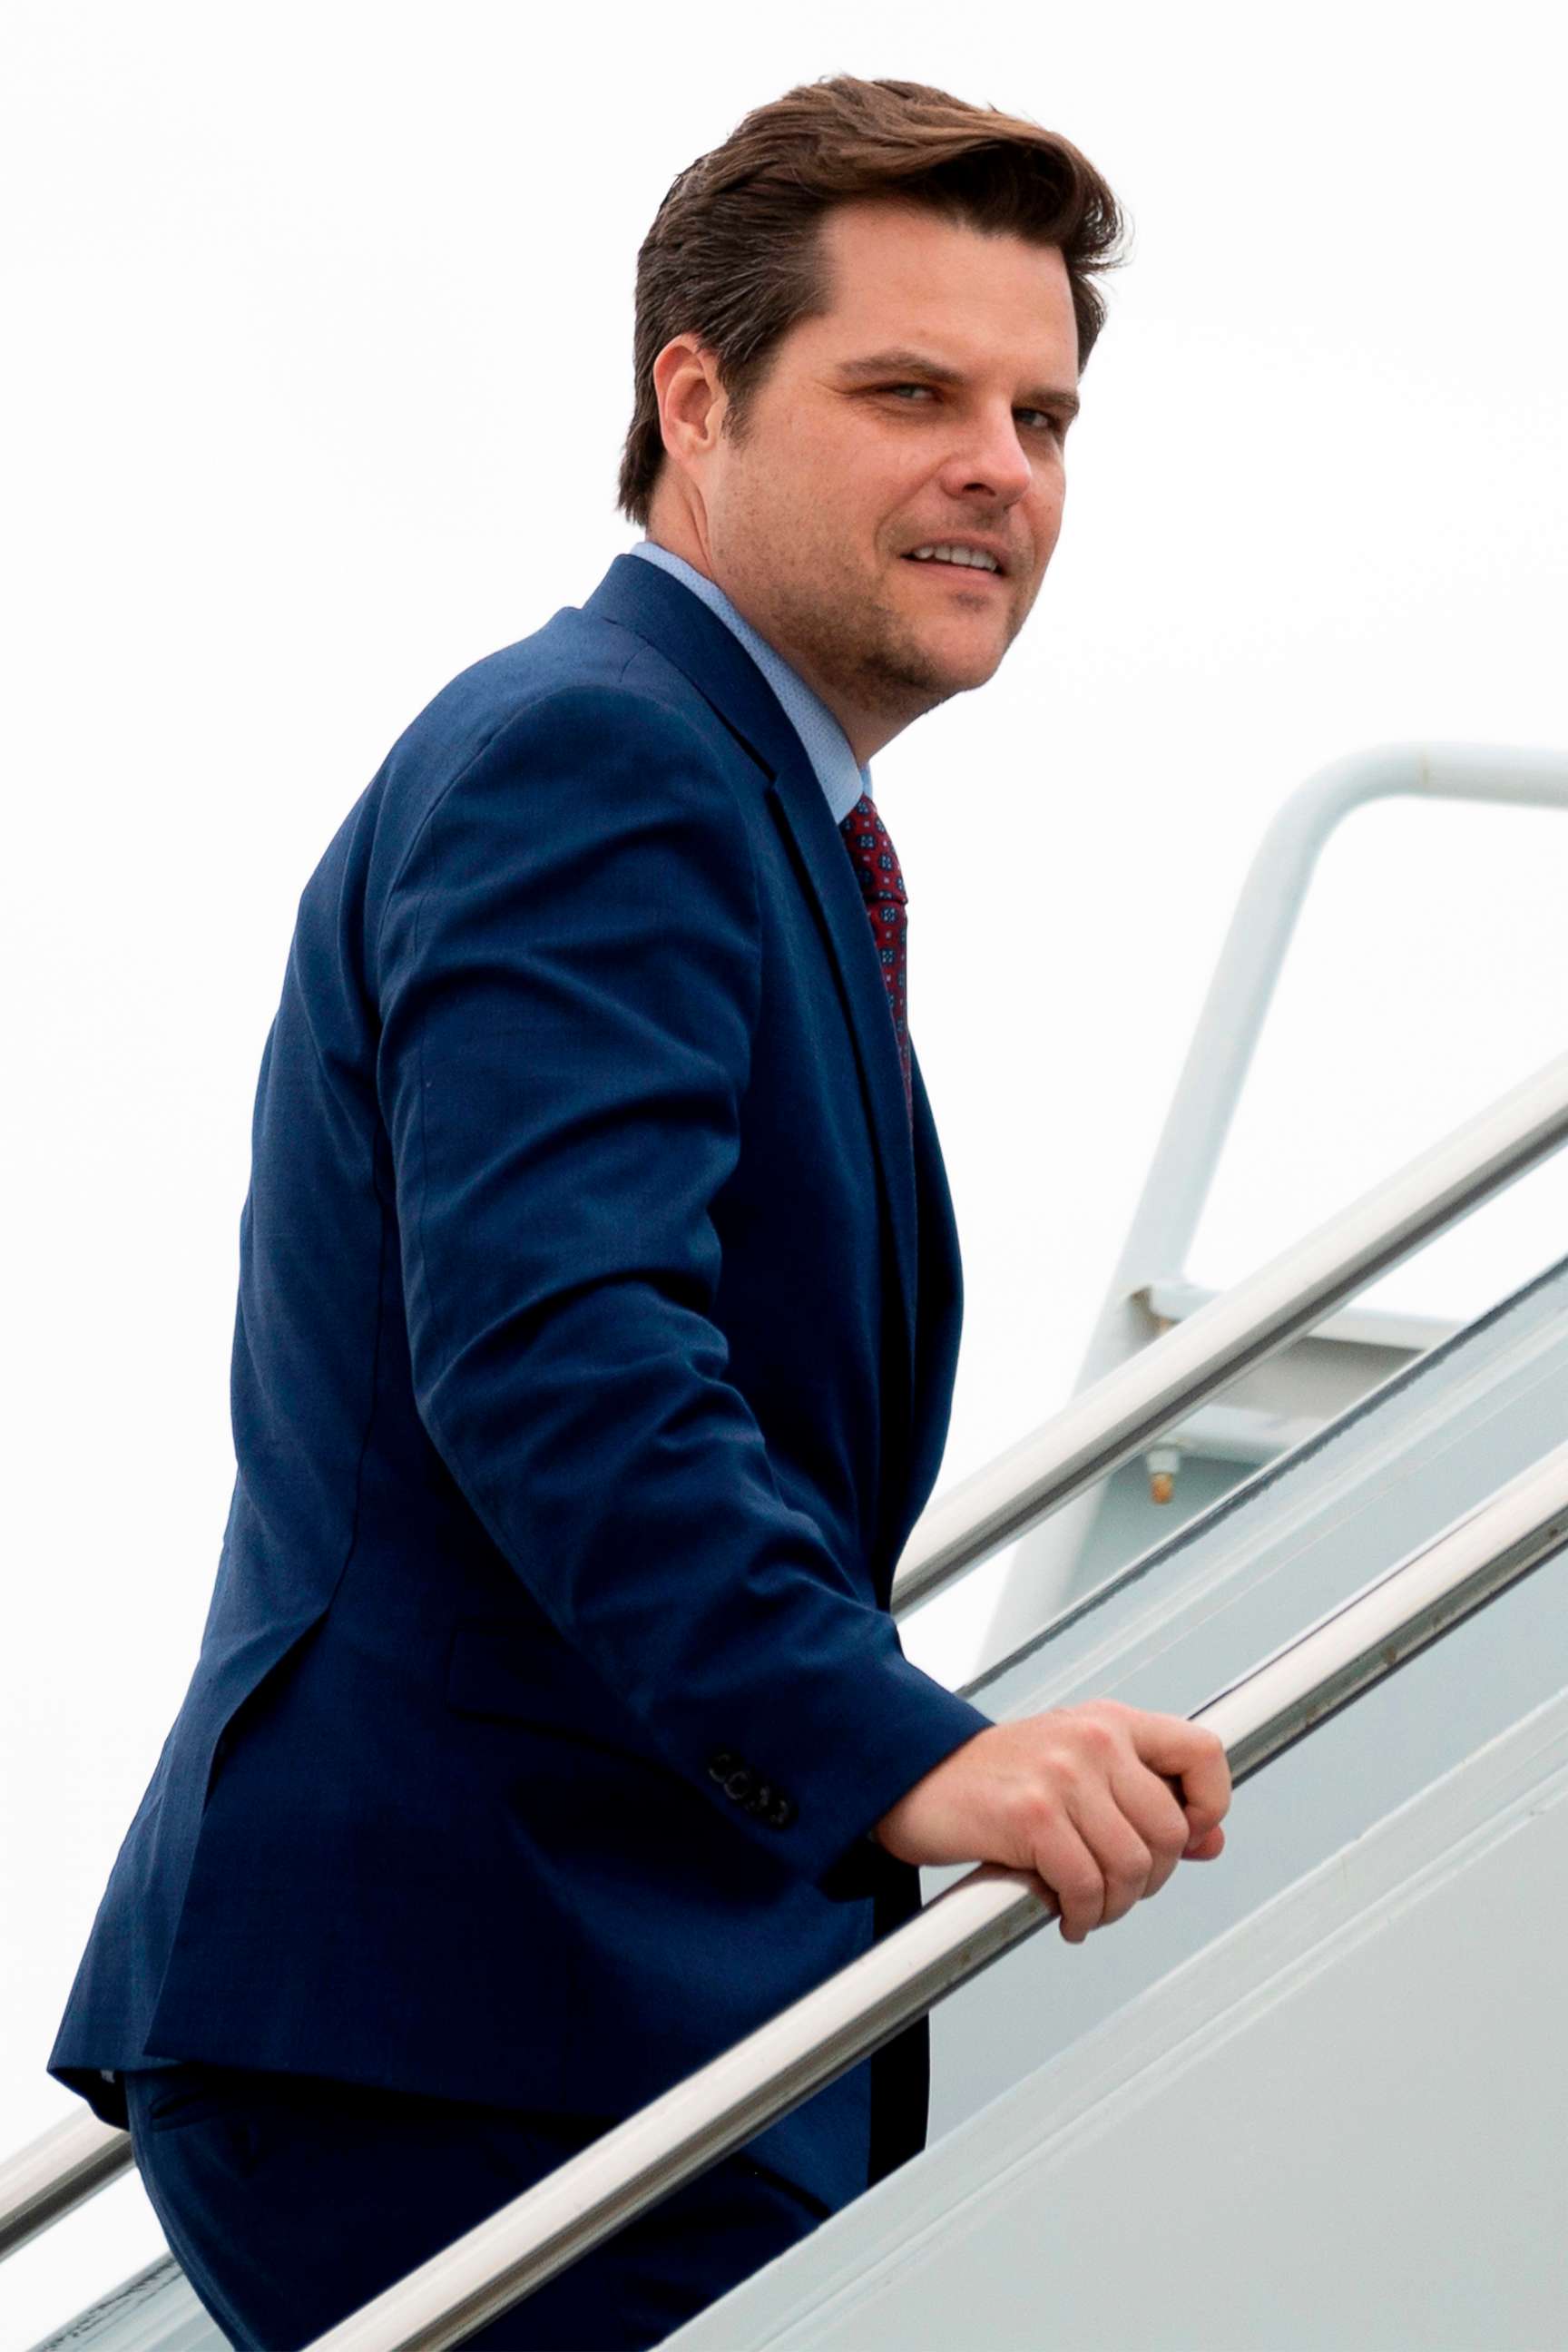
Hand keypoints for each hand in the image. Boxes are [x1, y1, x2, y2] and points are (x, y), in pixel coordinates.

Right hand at [872, 1700, 1230, 1944]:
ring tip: (1087, 1908)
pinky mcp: (1032, 1814)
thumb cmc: (998, 1780)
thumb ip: (1147, 1800)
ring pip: (1132, 1867)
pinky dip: (1081, 1915)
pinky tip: (1064, 1915)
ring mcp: (1063, 1774)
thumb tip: (1210, 1841)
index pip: (1204, 1753)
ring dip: (1112, 1906)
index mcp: (1112, 1722)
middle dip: (1149, 1880)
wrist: (914, 1777)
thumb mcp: (1080, 1772)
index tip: (1184, 1840)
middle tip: (1114, 1891)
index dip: (1209, 1807)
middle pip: (1169, 1831)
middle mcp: (1094, 1739)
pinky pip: (1086, 1886)